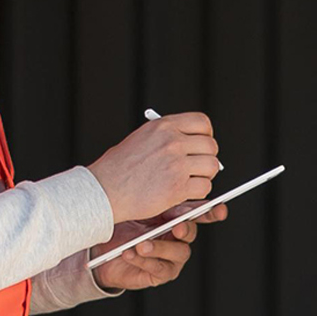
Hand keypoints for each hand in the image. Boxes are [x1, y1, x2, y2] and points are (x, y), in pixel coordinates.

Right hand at [86, 112, 220, 224]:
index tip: (202, 144)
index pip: (202, 122)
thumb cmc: (117, 168)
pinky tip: (184, 193)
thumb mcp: (141, 138)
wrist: (104, 189)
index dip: (206, 135)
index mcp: (163, 126)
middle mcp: (172, 142)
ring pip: (211, 167)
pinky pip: (204, 188)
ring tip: (190, 181)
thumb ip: (166, 137)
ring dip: (204, 176)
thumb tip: (191, 143)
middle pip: (211, 146)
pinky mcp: (177, 187)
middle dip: (207, 158)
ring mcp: (176, 164)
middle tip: (198, 166)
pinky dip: (198, 193)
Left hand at [88, 203, 228, 291]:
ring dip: (160, 247)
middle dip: (185, 229)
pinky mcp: (161, 273)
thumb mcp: (135, 208)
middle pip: (191, 232)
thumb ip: (153, 199)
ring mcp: (172, 257)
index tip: (219, 209)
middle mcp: (178, 238)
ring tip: (140, 244)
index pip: (199, 213)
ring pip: (179, 252)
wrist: (101, 249)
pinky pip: (159, 268)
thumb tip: (164, 186)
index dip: (212, 211)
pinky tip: (130, 253)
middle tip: (177, 227)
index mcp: (175, 218)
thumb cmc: (121, 224)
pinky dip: (145, 260)